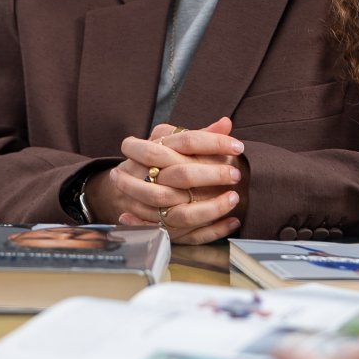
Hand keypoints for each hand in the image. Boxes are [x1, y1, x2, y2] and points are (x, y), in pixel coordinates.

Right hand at [89, 117, 247, 243]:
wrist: (121, 189)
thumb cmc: (152, 161)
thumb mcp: (168, 141)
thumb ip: (199, 134)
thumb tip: (226, 123)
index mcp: (153, 148)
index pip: (187, 141)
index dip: (214, 142)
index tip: (237, 147)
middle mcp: (149, 176)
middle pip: (182, 175)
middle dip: (212, 175)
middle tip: (236, 174)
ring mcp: (152, 206)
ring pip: (182, 212)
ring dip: (212, 208)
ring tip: (233, 199)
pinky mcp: (161, 228)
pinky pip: (188, 235)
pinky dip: (212, 231)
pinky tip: (231, 222)